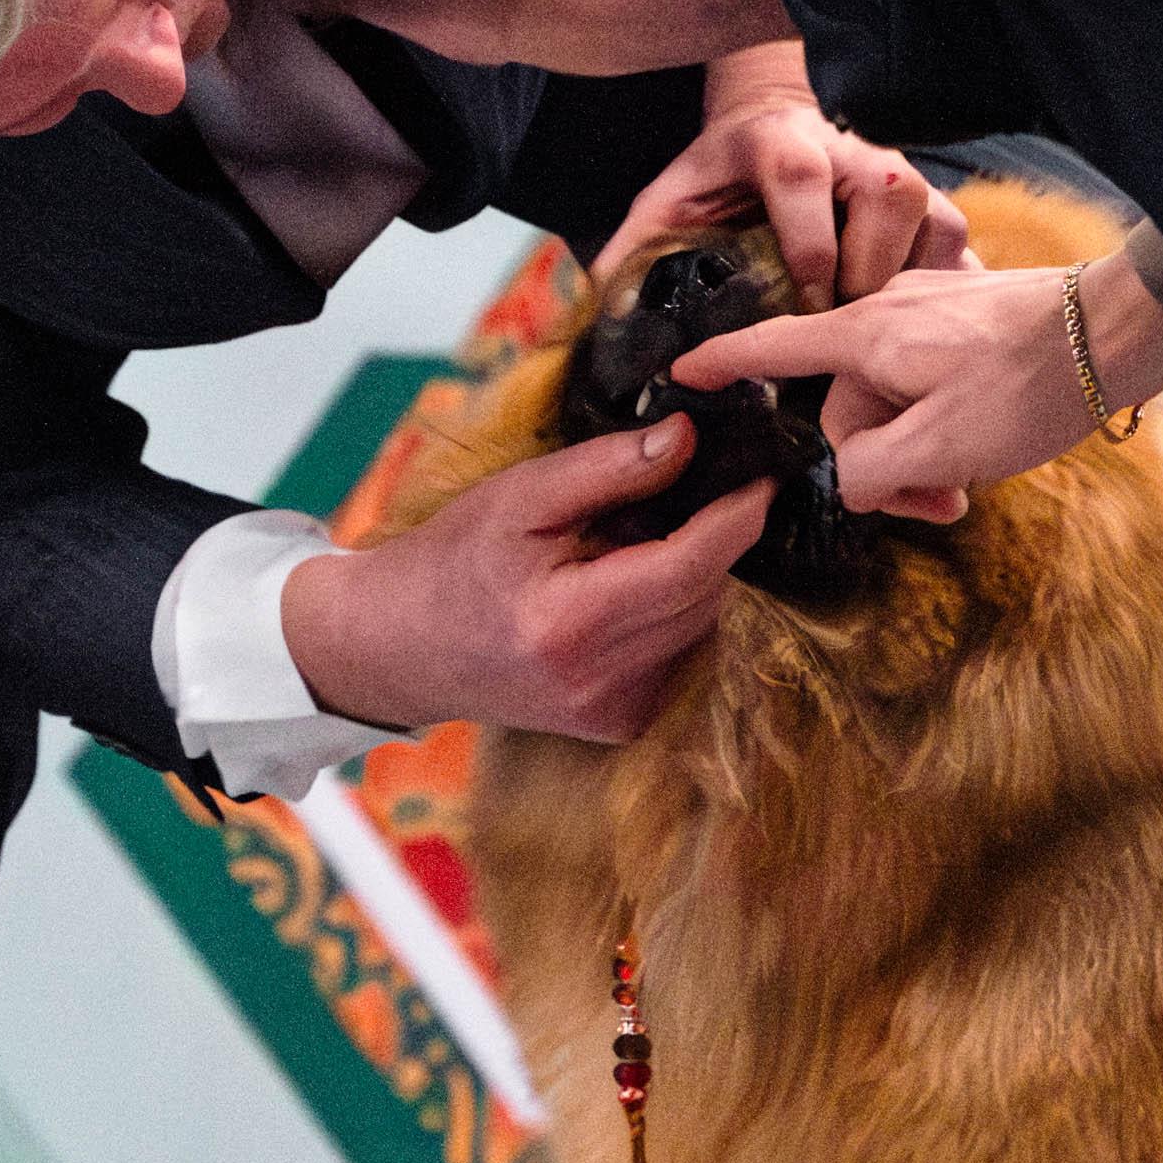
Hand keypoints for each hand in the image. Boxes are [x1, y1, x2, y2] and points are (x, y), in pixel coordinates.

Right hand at [282, 426, 769, 743]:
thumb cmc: (454, 561)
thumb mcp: (521, 496)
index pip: (692, 566)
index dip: (737, 515)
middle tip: (684, 495)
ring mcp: (615, 713)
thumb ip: (608, 468)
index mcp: (570, 624)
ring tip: (635, 545)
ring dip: (693, 577)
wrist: (402, 647)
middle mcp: (599, 682)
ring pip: (703, 626)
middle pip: (709, 596)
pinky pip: (683, 653)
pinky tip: (624, 591)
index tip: (761, 473)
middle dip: (713, 540)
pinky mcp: (622, 723)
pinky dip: (672, 613)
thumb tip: (688, 439)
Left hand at [594, 39, 970, 308]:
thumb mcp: (666, 205)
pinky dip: (943, 285)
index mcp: (777, 140)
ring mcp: (895, 170)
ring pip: (933, 213)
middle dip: (871, 267)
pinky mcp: (927, 197)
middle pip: (888, 192)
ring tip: (882, 333)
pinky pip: (957, 238)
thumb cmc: (716, 179)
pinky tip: (919, 328)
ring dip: (912, 279)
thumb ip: (632, 255)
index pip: (799, 176)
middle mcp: (848, 148)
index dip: (807, 242)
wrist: (769, 129)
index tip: (805, 302)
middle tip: (847, 329)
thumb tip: (595, 323)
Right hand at [674, 243, 1162, 522]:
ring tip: (969, 487)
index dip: (723, 364)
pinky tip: (985, 450)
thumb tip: (850, 479)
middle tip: (938, 508)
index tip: (684, 372)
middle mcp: (888, 313)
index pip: (773, 348)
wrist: (1119, 332)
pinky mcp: (968, 319)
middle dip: (880, 464)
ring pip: (894, 398)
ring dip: (921, 452)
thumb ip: (870, 472)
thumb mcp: (940, 449)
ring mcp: (930, 312)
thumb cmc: (1029, 386)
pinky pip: (928, 379)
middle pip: (847, 404)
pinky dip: (944, 423)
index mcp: (866, 337)